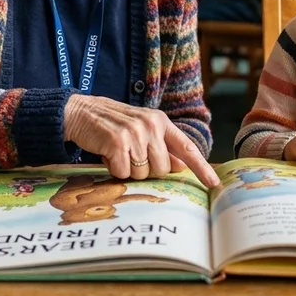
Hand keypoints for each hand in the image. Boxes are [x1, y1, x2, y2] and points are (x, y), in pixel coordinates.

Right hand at [63, 95, 220, 187]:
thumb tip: (181, 166)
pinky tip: (107, 153)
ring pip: (142, 174)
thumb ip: (162, 146)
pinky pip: (123, 173)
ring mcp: (135, 133)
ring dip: (128, 170)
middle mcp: (151, 125)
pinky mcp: (117, 143)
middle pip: (163, 169)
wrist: (81, 112)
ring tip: (118, 152)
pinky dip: (113, 169)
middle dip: (146, 170)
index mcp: (160, 121)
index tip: (214, 183)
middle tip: (130, 156)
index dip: (202, 167)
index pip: (187, 147)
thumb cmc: (113, 124)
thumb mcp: (142, 129)